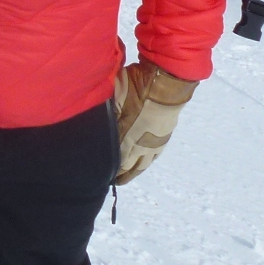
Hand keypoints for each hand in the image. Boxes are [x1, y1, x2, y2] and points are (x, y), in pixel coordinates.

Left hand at [112, 61, 197, 184]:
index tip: (102, 175)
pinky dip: (146, 161)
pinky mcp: (164, 137)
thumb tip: (96, 121)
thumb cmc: (137, 87)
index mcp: (127, 138)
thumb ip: (106, 114)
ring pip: (143, 164)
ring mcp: (154, 142)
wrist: (166, 84)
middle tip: (114, 180)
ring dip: (134, 171)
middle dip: (122, 174)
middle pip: (130, 167)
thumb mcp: (114, 96)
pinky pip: (154, 155)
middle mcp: (141, 145)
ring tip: (126, 175)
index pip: (118, 161)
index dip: (111, 170)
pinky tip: (143, 162)